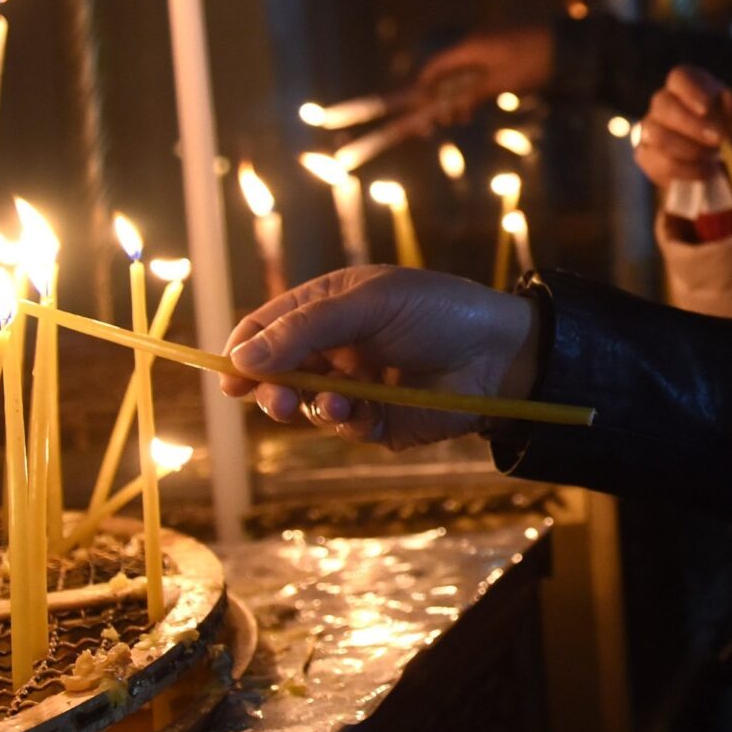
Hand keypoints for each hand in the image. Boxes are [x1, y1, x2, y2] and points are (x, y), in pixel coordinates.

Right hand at [221, 267, 540, 449]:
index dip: (243, 350)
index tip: (229, 376)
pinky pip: (344, 427)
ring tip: (334, 402)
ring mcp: (356, 385)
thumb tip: (241, 356)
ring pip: (305, 405)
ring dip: (309, 406)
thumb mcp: (369, 305)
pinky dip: (346, 421)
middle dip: (269, 387)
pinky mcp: (379, 420)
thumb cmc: (440, 312)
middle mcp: (337, 347)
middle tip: (270, 399)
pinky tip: (362, 412)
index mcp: (329, 307)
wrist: (502, 353)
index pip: (267, 327)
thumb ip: (305, 329)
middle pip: (276, 372)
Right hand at [413, 28, 553, 121]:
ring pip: (464, 73)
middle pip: (448, 70)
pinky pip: (478, 71)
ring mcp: (489, 47)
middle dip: (441, 95)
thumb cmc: (531, 63)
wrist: (565, 48)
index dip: (424, 83)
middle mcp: (475, 44)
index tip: (416, 103)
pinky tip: (475, 106)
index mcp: (470, 47)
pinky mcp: (502, 53)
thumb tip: (451, 109)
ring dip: (458, 95)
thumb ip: (473, 94)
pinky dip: (473, 89)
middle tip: (441, 120)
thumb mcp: (501, 82)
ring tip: (460, 119)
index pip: (437, 64)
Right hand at [631, 67, 731, 187]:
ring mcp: (652, 130)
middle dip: (691, 125)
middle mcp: (667, 104)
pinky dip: (683, 170)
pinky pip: (656, 162)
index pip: (680, 77)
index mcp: (693, 88)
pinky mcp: (647, 156)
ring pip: (657, 134)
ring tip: (712, 160)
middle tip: (717, 141)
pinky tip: (703, 173)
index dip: (690, 90)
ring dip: (688, 149)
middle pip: (663, 104)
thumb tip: (727, 97)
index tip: (706, 107)